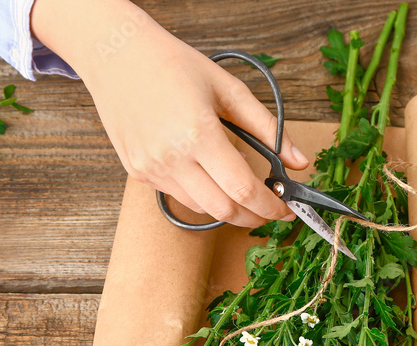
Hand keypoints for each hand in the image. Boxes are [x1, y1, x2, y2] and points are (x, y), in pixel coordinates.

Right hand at [33, 0, 307, 227]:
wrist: (118, 57)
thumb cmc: (173, 66)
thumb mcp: (229, 89)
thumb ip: (268, 128)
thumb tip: (298, 161)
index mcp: (198, 133)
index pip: (243, 189)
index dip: (270, 206)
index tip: (286, 208)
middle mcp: (171, 158)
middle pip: (224, 210)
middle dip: (254, 216)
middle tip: (270, 209)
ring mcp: (151, 169)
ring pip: (202, 209)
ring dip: (228, 207)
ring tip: (242, 190)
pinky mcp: (138, 173)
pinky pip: (179, 196)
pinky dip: (202, 195)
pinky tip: (209, 175)